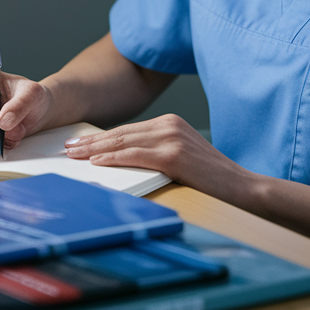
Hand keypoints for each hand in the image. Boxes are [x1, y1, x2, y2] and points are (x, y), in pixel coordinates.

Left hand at [64, 114, 238, 189]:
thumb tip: (120, 159)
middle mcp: (169, 124)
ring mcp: (171, 137)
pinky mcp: (174, 154)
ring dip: (95, 150)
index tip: (79, 144)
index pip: (126, 130)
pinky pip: (135, 155)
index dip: (100, 138)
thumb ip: (154, 152)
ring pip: (123, 143)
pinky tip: (96, 161)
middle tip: (68, 148)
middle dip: (91, 142)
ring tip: (74, 155)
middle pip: (120, 134)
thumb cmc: (210, 178)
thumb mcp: (179, 157)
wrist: (241, 186)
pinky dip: (113, 158)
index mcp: (169, 122)